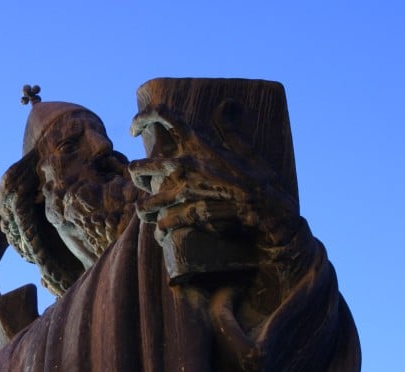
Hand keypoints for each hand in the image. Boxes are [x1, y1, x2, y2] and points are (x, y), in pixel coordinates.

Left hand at [129, 104, 299, 249]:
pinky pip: (162, 225)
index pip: (164, 116)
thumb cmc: (259, 181)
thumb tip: (228, 104)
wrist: (271, 213)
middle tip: (143, 182)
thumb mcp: (246, 150)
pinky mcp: (190, 215)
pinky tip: (163, 233)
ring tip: (149, 214)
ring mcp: (186, 191)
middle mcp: (185, 165)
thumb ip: (229, 128)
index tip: (134, 129)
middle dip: (136, 177)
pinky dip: (161, 231)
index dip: (143, 117)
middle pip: (138, 167)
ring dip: (145, 211)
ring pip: (144, 204)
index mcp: (197, 145)